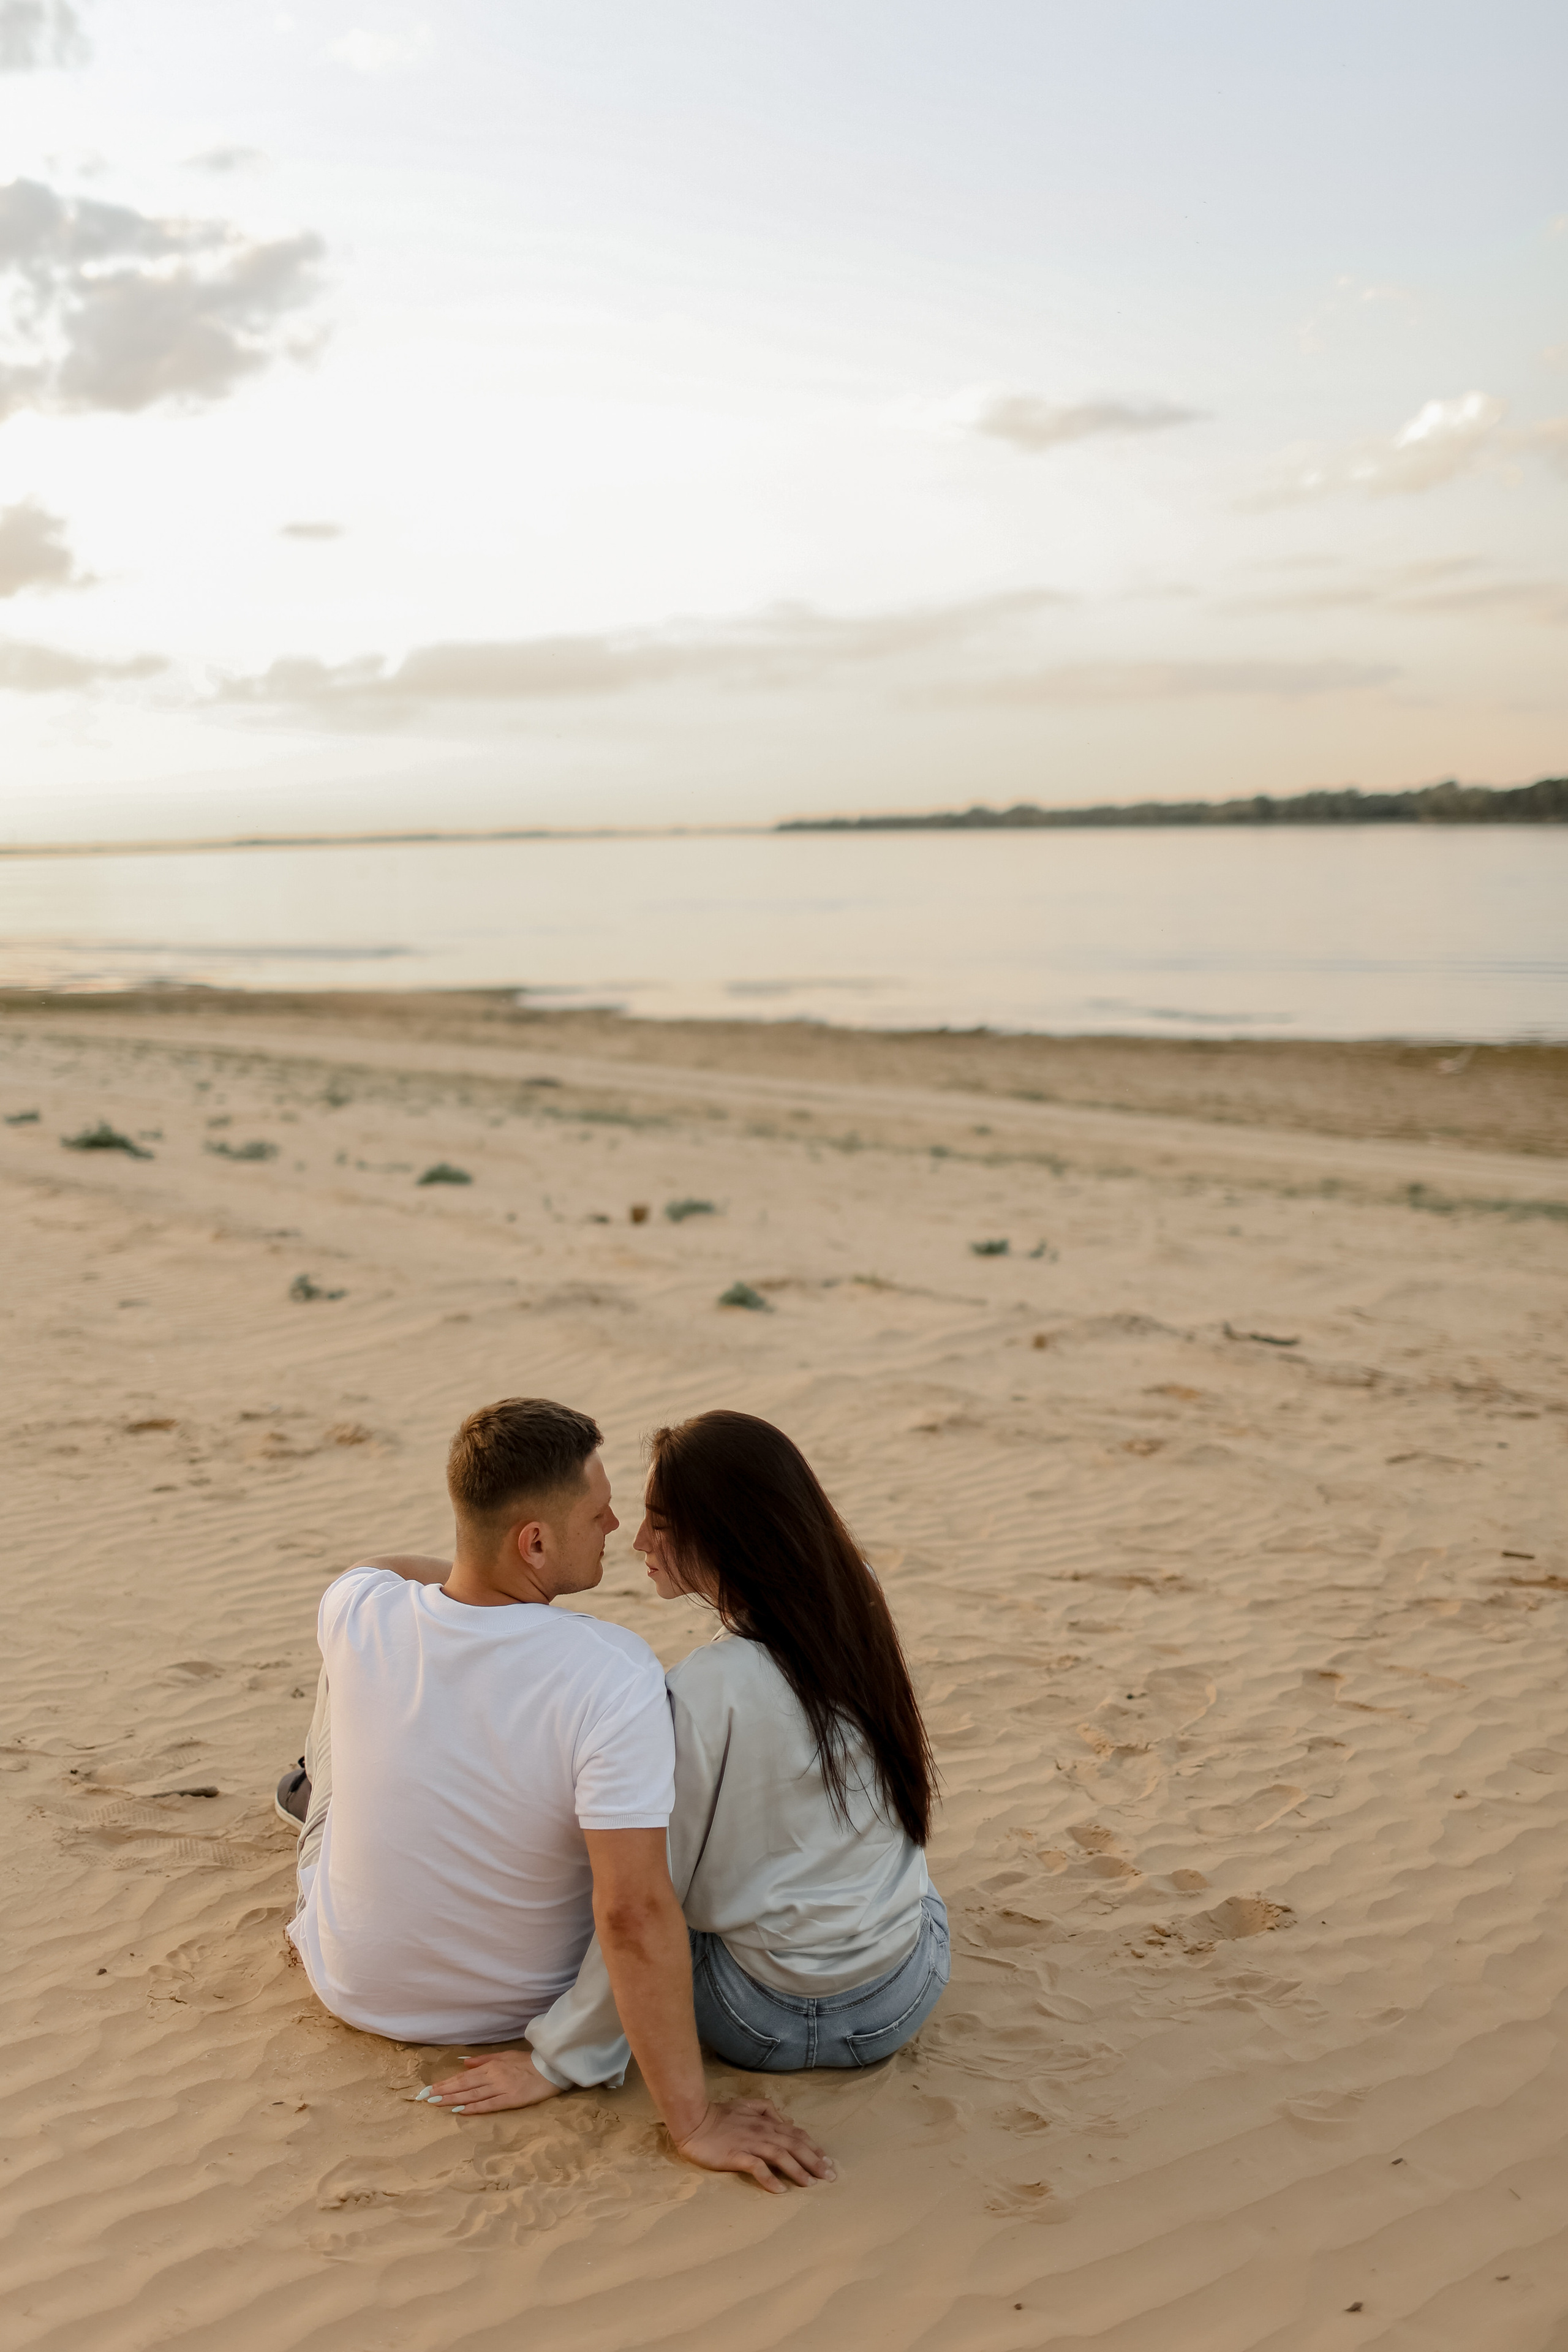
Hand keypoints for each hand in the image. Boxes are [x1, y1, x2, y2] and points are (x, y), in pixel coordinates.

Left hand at [423, 2049, 562, 2113]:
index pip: (463, 2076)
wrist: (550, 2067)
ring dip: (453, 2099)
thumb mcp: (505, 2056)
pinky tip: (460, 2110)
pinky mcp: (510, 2099)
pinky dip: (473, 2107)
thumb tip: (465, 2063)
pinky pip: (488, 2104)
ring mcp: (501, 2088)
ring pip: (472, 2095)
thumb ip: (484, 2060)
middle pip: (464, 2085)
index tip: (430, 2088)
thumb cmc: (528, 2061)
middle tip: (426, 2097)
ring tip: (437, 2103)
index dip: (446, 2083)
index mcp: (491, 2066)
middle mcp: (493, 2076)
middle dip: (444, 2091)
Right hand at [672, 2098, 834, 2193]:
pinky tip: (780, 2190)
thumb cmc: (720, 2114)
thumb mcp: (747, 2105)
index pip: (796, 2134)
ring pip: (780, 2156)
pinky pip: (757, 2167)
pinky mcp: (736, 2155)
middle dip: (814, 2161)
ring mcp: (750, 2143)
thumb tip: (787, 2120)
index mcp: (766, 2122)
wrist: (694, 2120)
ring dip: (798, 2170)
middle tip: (829, 2176)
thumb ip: (767, 2110)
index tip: (827, 2161)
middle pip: (794, 2145)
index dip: (813, 2147)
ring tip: (810, 2184)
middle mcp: (763, 2132)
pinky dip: (770, 2179)